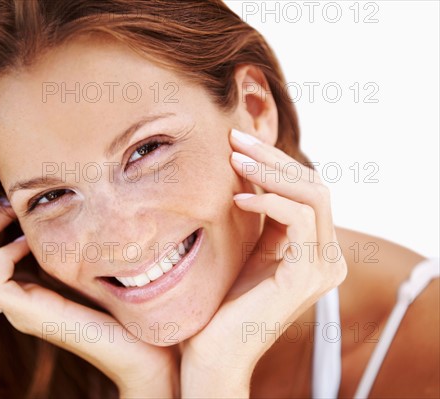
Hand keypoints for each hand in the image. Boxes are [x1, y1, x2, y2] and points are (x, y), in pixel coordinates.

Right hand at [0, 201, 178, 397]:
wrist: (136, 350)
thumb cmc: (119, 306)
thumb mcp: (85, 266)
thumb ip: (66, 247)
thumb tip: (56, 209)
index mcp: (24, 289)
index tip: (15, 200)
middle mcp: (13, 301)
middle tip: (8, 201)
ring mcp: (17, 310)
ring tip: (12, 213)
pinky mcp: (26, 315)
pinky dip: (7, 252)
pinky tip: (30, 244)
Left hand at [180, 129, 347, 396]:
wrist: (212, 351)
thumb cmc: (221, 299)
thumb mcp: (246, 245)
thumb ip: (259, 213)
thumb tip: (246, 163)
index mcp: (314, 247)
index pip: (306, 188)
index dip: (274, 160)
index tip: (236, 142)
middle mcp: (327, 256)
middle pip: (313, 185)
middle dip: (273, 157)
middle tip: (234, 139)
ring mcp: (322, 268)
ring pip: (312, 196)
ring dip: (271, 171)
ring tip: (234, 159)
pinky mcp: (307, 278)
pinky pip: (300, 221)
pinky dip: (270, 201)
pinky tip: (237, 197)